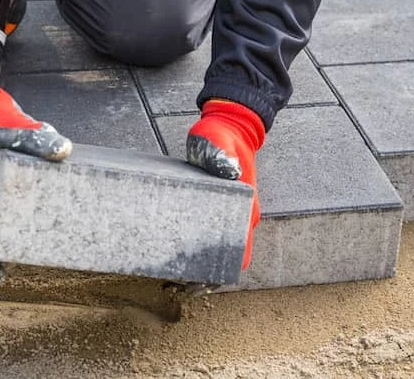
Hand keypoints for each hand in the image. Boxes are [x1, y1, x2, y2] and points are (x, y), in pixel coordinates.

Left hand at [186, 100, 264, 272]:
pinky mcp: (220, 209)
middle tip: (173, 288)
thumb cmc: (221, 135)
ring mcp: (232, 214)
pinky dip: (195, 247)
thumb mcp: (216, 140)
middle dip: (203, 278)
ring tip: (169, 278)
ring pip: (218, 249)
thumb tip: (228, 170)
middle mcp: (241, 216)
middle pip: (226, 258)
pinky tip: (174, 251)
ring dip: (199, 265)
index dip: (220, 276)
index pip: (239, 253)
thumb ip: (219, 154)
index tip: (197, 287)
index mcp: (244, 207)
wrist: (230, 126)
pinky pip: (209, 234)